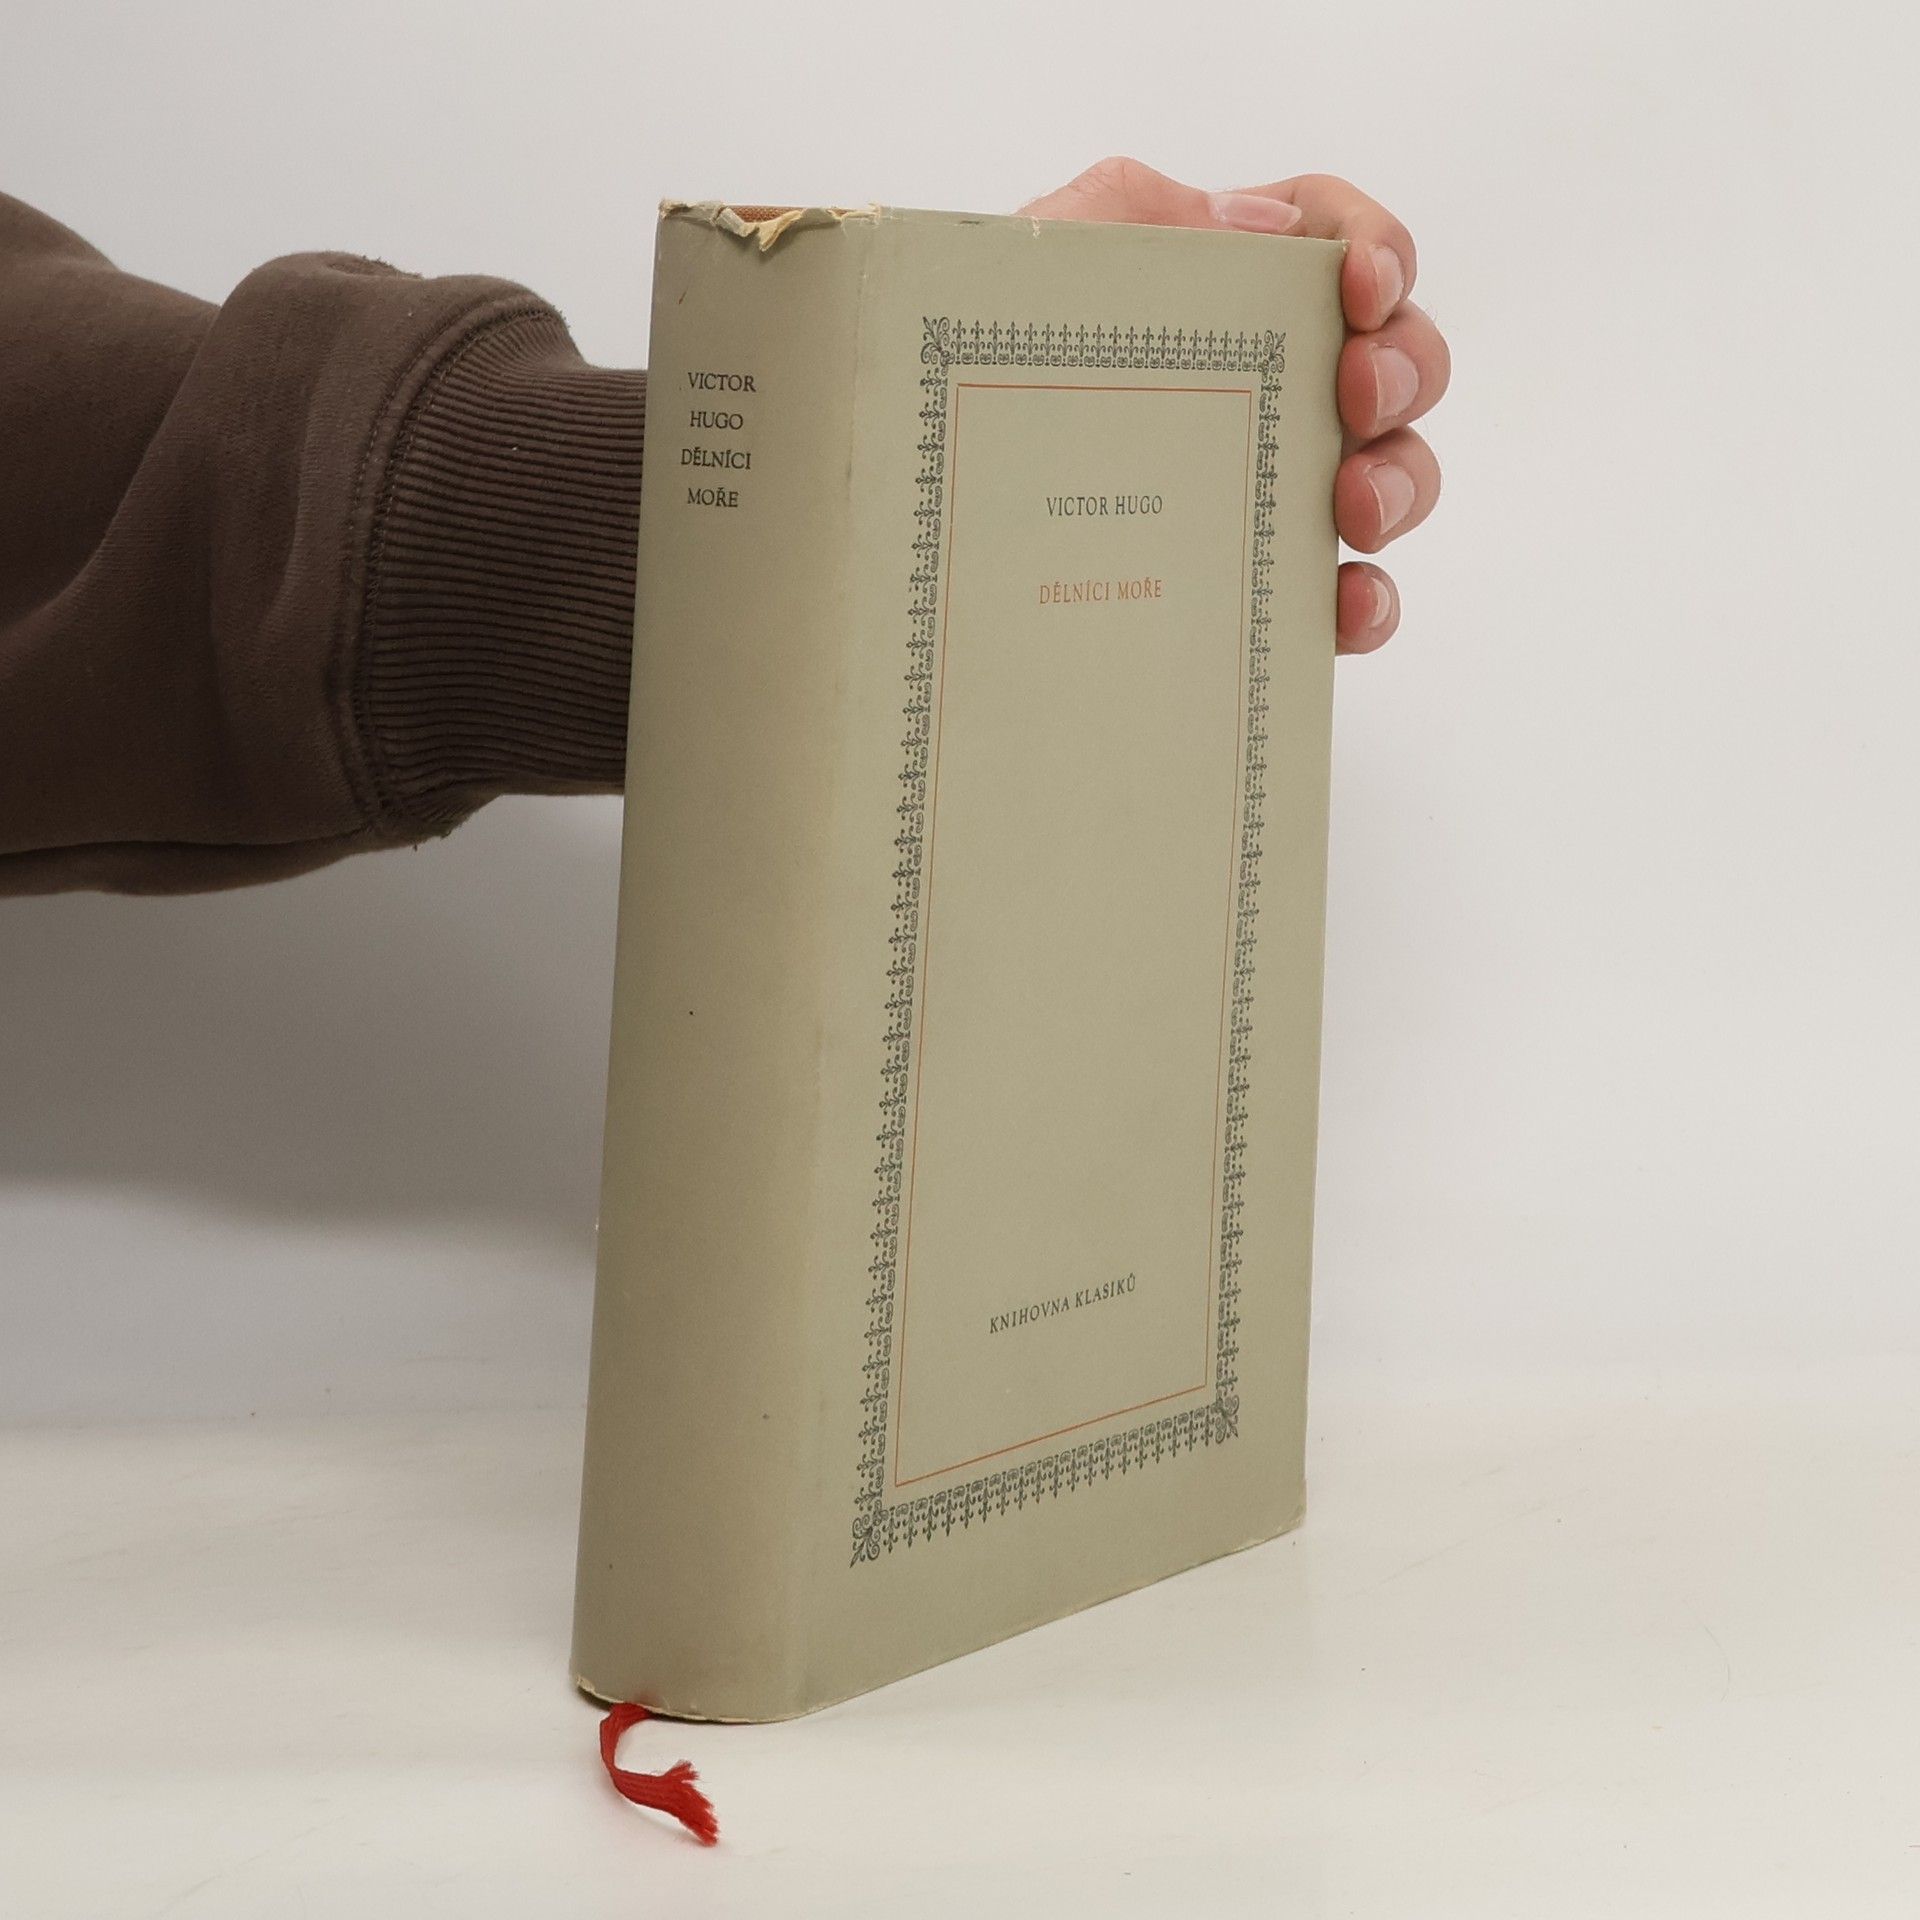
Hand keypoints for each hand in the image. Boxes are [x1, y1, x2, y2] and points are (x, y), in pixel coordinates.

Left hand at [1018, 159, 1445, 654]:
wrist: (918, 499)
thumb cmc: (977, 372)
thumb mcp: (1031, 266)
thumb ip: (1127, 213)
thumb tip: (1261, 225)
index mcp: (1229, 292)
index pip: (1340, 239)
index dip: (1379, 248)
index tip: (1363, 283)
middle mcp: (1273, 389)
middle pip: (1399, 358)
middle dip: (1405, 367)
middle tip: (1358, 395)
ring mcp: (1275, 492)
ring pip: (1397, 475)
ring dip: (1400, 481)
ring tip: (1353, 505)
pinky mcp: (1262, 588)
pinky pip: (1351, 597)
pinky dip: (1369, 600)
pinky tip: (1344, 604)